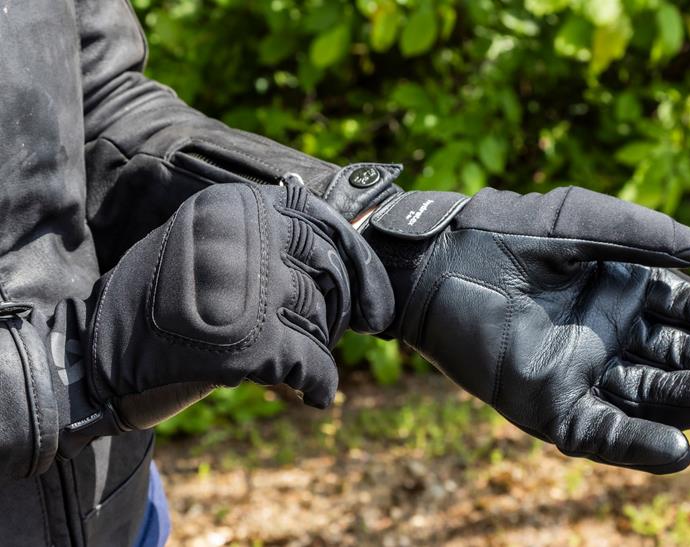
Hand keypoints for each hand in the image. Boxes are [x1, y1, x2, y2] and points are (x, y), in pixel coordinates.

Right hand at [55, 182, 392, 455]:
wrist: (97, 357)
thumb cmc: (156, 306)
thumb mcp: (204, 247)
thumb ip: (261, 240)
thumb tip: (336, 252)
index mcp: (238, 205)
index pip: (323, 224)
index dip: (357, 265)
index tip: (372, 301)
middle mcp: (251, 235)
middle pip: (329, 272)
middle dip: (339, 309)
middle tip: (335, 332)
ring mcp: (256, 288)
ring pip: (324, 319)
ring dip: (320, 348)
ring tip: (304, 365)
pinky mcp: (256, 342)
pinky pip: (314, 365)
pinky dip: (320, 384)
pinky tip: (314, 396)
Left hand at [363, 186, 689, 473]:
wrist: (437, 259)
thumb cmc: (505, 230)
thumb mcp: (583, 221)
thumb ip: (644, 233)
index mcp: (626, 290)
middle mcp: (612, 334)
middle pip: (683, 359)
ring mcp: (582, 370)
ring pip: (653, 397)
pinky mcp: (548, 401)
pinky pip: (602, 432)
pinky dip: (638, 445)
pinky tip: (679, 448)